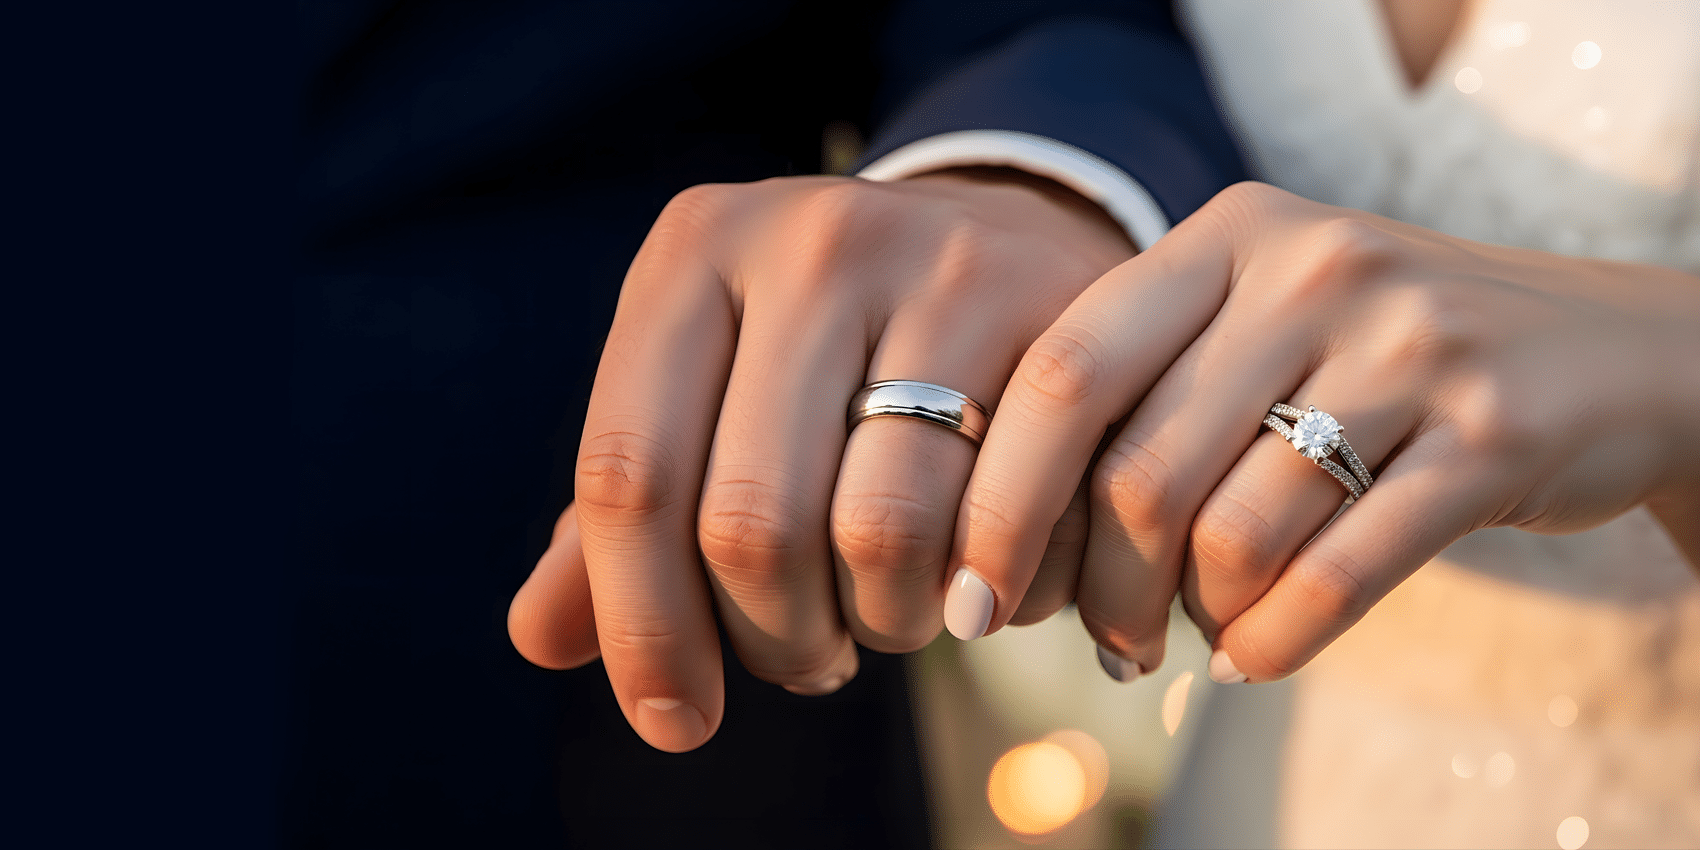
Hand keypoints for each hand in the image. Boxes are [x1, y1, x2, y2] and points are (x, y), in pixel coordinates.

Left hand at [508, 168, 1135, 750]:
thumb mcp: (712, 400)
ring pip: (878, 532)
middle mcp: (807, 238)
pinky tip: (966, 594)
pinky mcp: (1050, 310)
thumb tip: (539, 634)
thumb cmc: (825, 357)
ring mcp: (937, 262)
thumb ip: (625, 517)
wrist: (999, 245)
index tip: (674, 719)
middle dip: (773, 638)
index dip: (644, 624)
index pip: (628, 472)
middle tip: (805, 660)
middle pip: (750, 521)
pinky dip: (973, 595)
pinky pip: (993, 520)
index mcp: (693, 252)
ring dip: (879, 628)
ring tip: (884, 620)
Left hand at [947, 181, 1699, 682]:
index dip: (999, 496)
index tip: (973, 592)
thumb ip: (1148, 391)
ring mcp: (1412, 347)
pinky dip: (1273, 641)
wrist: (1600, 347)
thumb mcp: (1261, 319)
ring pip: (1235, 534)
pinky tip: (1250, 658)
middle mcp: (1314, 270)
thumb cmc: (1377, 353)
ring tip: (1194, 634)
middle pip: (1141, 471)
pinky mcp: (1492, 437)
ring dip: (1193, 617)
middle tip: (1101, 644)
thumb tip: (1017, 542)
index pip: (1066, 369)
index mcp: (1229, 235)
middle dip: (1099, 590)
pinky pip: (1340, 574)